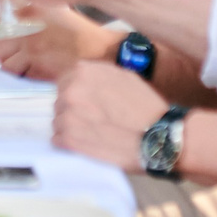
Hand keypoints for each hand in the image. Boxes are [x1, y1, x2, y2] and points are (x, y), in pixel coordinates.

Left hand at [0, 8, 119, 81]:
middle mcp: (25, 32)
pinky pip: (22, 75)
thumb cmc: (79, 31)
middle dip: (3, 52)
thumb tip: (13, 21)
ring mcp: (31, 51)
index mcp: (27, 13)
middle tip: (14, 53)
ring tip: (24, 63)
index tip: (7, 38)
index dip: (0, 35)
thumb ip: (31, 13)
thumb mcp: (54, 10)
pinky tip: (36, 69)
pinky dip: (25, 75)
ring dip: (13, 65)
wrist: (98, 49)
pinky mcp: (39, 69)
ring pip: (6, 65)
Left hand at [52, 59, 168, 167]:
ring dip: (70, 128)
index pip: (64, 82)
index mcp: (83, 72)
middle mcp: (71, 91)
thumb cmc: (146, 107)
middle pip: (59, 102)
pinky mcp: (69, 140)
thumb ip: (98, 75)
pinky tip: (88, 144)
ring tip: (93, 134)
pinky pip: (57, 140)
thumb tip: (83, 78)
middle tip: (93, 121)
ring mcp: (68, 116)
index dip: (76, 94)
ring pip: (57, 121)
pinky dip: (69, 144)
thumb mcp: (124, 76)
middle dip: (72, 111)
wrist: (159, 137)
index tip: (85, 104)